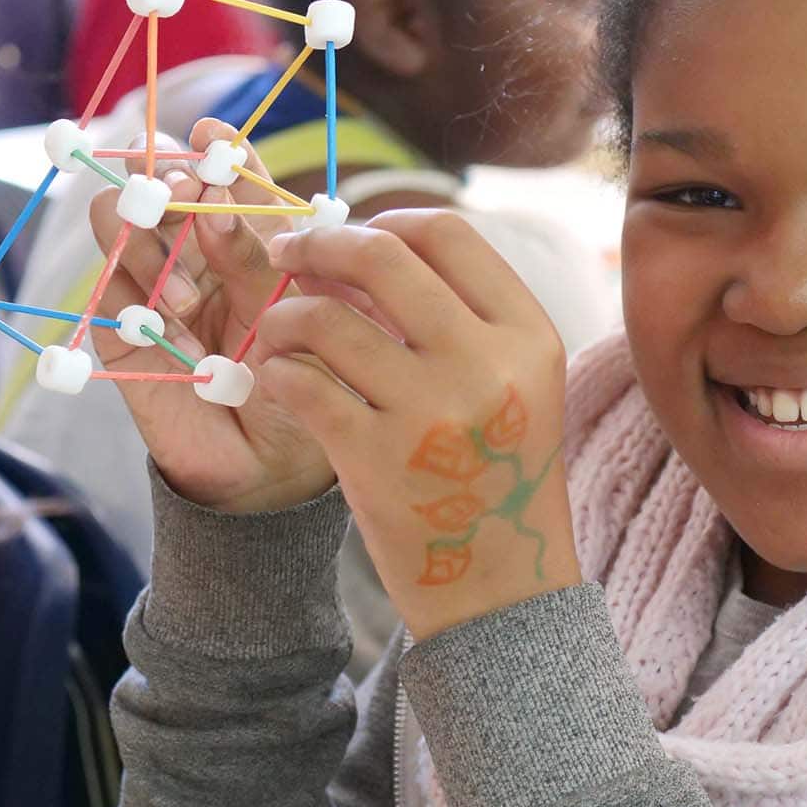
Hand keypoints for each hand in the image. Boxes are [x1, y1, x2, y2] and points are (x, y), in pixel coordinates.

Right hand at [87, 118, 333, 512]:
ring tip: (190, 294)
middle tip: (189, 195)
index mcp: (252, 244)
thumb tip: (230, 194)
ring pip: (124, 223)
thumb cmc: (305, 386)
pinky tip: (166, 312)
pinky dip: (127, 281)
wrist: (271, 468)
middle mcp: (200, 256)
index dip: (222, 151)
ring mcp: (156, 288)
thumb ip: (267, 259)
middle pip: (167, 188)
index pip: (231, 181)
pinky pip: (106, 283)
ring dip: (150, 236)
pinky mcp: (120, 329)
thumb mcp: (300, 316)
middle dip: (173, 180)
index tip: (216, 132)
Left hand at [258, 210, 580, 638]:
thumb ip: (466, 313)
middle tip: (288, 253)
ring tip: (281, 327)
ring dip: (286, 312)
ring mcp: (430, 412)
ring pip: (325, 317)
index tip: (355, 237)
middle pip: (383, 256)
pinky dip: (276, 368)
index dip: (386, 221)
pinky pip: (299, 381)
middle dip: (320, 242)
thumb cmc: (497, 472)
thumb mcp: (517, 383)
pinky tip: (280, 377)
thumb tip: (369, 242)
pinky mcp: (374, 459)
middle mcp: (486, 364)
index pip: (448, 232)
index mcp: (529, 335)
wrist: (498, 585)